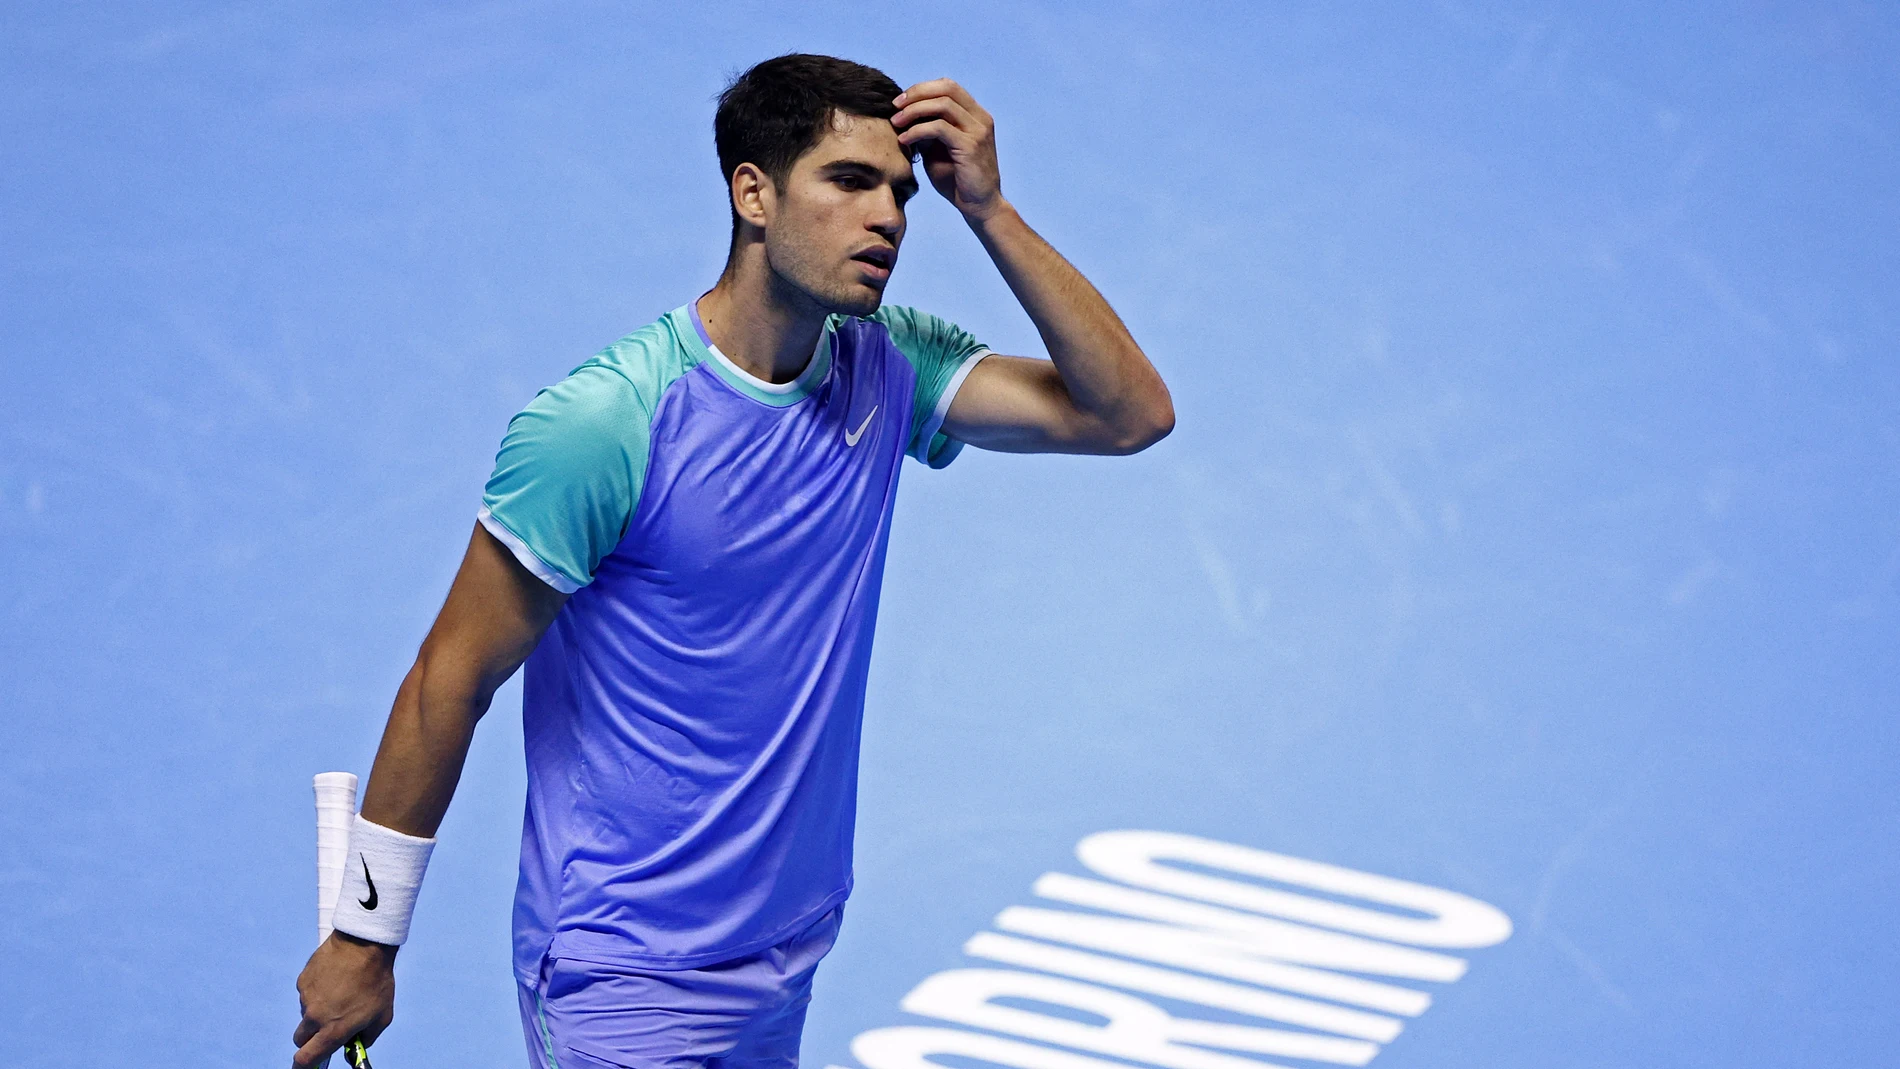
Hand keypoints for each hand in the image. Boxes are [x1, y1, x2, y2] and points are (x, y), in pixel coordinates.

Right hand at [293, 932, 395, 1067]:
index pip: (306, 1058)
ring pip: (306, 1013)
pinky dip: (318, 991)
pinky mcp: (303, 981)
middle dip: (311, 1038)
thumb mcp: (382, 1015)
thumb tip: (356, 1047)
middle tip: (327, 1027)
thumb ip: (367, 1037)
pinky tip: (335, 978)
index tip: (304, 1067)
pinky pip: (307, 993)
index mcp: (334, 1029)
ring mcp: (306, 998)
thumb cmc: (377, 981)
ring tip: (341, 991)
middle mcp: (315, 1016)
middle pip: (301, 1038)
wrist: (364, 944)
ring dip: (318, 1010)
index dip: (303, 1066)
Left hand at [892, 79, 1006, 221]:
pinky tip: (905, 140)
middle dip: (916, 94)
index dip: (922, 89)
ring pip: (942, 105)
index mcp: (975, 115)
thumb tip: (903, 116)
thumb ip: (926, 130)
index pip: (948, 86)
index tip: (900, 102)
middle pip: (946, 88)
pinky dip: (918, 131)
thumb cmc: (958, 179)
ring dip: (914, 111)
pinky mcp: (971, 146)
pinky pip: (939, 128)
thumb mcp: (938, 149)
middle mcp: (980, 118)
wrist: (979, 206)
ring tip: (896, 123)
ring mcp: (978, 131)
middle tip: (894, 106)